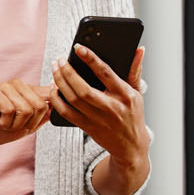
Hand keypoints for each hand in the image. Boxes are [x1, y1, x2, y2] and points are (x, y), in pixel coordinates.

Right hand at [0, 79, 54, 148]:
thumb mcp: (25, 127)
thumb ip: (40, 117)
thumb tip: (55, 108)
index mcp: (25, 91)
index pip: (48, 94)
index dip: (49, 107)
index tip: (46, 114)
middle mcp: (16, 85)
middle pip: (39, 104)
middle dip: (28, 123)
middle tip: (13, 125)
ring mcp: (4, 86)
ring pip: (25, 108)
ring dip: (14, 124)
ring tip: (3, 122)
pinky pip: (10, 109)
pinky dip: (4, 122)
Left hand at [53, 44, 150, 187]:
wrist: (131, 146)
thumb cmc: (133, 114)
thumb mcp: (137, 92)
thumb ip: (135, 69)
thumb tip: (139, 49)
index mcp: (125, 95)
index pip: (106, 73)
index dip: (91, 59)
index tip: (78, 48)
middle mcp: (111, 107)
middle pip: (83, 89)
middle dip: (68, 72)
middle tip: (59, 60)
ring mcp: (98, 119)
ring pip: (73, 100)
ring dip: (60, 83)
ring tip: (55, 70)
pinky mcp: (88, 128)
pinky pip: (67, 113)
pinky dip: (57, 101)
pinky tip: (54, 90)